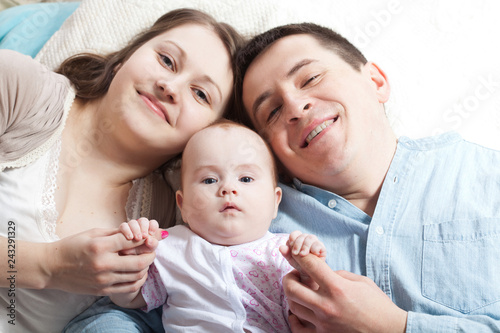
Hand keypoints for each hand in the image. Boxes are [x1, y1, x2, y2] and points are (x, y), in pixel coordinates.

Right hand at [45, 227, 162, 294]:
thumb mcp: (93, 233)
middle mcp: (103, 264)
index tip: (150, 237)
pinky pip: (128, 288)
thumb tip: (137, 231)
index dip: (146, 238)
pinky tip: (139, 273)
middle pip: (139, 261)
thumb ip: (116, 233)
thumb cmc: (72, 246)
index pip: (132, 241)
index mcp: (100, 246)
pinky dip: (138, 280)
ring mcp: (103, 280)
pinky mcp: (102, 290)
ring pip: (136, 276)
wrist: (51, 267)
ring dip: (146, 267)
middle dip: (151, 254)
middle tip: (152, 249)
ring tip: (145, 260)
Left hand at [280, 231, 325, 288]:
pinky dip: (315, 248)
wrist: (309, 273)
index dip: (293, 238)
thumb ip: (286, 253)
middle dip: (298, 244)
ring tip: (303, 254)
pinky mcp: (322, 248)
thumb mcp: (291, 259)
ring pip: (311, 238)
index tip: (290, 245)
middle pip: (303, 235)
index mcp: (298, 239)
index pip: (295, 234)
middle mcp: (307, 239)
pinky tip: (313, 254)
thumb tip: (281, 247)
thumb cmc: (299, 264)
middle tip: (296, 253)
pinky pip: (319, 244)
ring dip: (306, 246)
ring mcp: (315, 242)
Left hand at [283, 254, 407, 332]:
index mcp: (337, 288)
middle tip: (294, 275)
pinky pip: (298, 329)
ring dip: (292, 295)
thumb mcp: (361, 282)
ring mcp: (324, 323)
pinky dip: (293, 319)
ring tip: (298, 291)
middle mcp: (327, 305)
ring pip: (292, 306)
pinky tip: (297, 312)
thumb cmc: (378, 305)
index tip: (295, 250)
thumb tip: (323, 273)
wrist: (389, 331)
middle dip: (288, 277)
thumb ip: (338, 275)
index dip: (299, 255)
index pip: (310, 265)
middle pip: (291, 287)